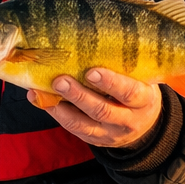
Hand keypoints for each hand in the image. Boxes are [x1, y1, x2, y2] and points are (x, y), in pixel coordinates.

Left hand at [32, 68, 161, 148]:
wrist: (144, 126)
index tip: (92, 71)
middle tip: (60, 80)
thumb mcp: (142, 81)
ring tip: (43, 89)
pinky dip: (55, 113)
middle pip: (102, 110)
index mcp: (144, 101)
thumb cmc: (139, 92)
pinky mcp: (94, 139)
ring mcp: (109, 133)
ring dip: (61, 107)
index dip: (111, 82)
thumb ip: (125, 69)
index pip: (129, 92)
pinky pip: (73, 128)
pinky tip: (40, 98)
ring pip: (83, 124)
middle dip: (79, 95)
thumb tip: (92, 44)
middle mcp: (128, 121)